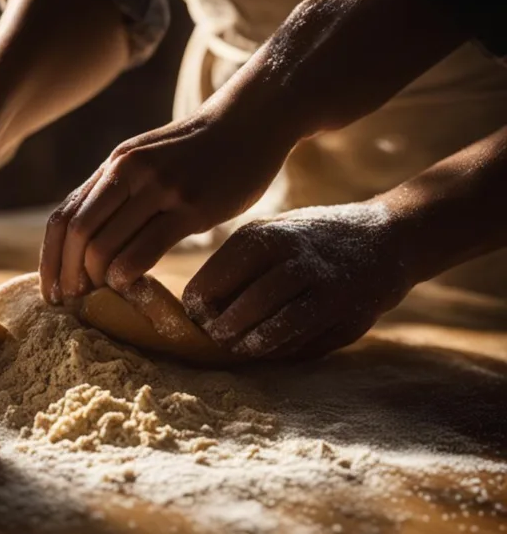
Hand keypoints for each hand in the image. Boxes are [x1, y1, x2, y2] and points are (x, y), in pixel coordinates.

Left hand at [40, 113, 291, 303]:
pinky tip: (131, 286)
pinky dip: (127, 275)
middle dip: (69, 275)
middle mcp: (128, 172)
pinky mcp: (191, 206)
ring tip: (104, 296)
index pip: (63, 217)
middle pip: (77, 233)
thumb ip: (120, 190)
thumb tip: (88, 238)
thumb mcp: (149, 158)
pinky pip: (144, 250)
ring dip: (97, 279)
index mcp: (114, 165)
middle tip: (74, 302)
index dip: (50, 259)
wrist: (251, 120)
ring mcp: (159, 187)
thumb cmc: (199, 150)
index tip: (50, 291)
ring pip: (105, 244)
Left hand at [182, 201, 415, 359]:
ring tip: (238, 347)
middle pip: (249, 305)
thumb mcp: (274, 232)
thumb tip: (195, 306)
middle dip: (224, 328)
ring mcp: (328, 290)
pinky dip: (282, 350)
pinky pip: (307, 343)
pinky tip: (270, 349)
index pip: (220, 275)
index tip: (194, 314)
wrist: (388, 237)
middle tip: (215, 336)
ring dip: (251, 344)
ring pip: (279, 328)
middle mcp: (299, 260)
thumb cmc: (311, 239)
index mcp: (270, 236)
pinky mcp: (350, 318)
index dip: (199, 301)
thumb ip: (239, 262)